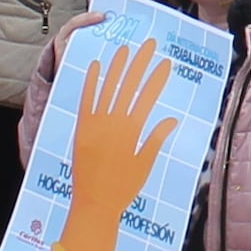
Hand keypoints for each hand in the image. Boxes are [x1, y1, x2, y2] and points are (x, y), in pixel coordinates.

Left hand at [45, 46, 176, 250]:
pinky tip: (95, 66)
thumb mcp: (144, 165)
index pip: (147, 98)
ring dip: (116, 66)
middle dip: (140, 63)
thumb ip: (156, 140)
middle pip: (128, 86)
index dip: (157, 78)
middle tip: (148, 45)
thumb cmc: (123, 189)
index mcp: (132, 133)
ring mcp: (94, 124)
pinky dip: (90, 82)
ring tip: (124, 48)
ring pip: (107, 88)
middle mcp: (113, 124)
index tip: (165, 62)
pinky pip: (85, 100)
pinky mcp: (80, 128)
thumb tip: (170, 120)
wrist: (93, 205)